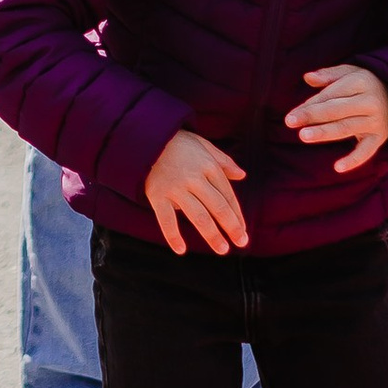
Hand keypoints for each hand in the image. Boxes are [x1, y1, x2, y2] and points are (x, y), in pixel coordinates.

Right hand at [142, 125, 248, 252]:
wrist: (144, 137)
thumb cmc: (177, 142)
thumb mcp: (203, 145)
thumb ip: (223, 160)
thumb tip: (242, 175)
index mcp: (208, 166)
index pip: (227, 195)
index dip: (237, 214)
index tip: (243, 230)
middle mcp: (194, 178)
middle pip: (217, 207)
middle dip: (231, 227)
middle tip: (241, 243)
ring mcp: (175, 188)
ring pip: (198, 216)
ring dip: (211, 235)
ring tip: (222, 249)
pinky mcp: (157, 195)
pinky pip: (166, 220)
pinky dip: (173, 236)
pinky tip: (181, 250)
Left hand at [284, 63, 387, 174]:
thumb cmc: (364, 84)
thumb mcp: (349, 72)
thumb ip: (328, 75)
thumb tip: (307, 77)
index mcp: (360, 82)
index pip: (331, 94)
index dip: (310, 104)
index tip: (292, 114)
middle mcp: (370, 102)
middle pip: (336, 110)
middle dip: (312, 116)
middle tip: (290, 122)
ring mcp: (375, 122)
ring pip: (346, 128)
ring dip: (324, 133)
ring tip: (304, 136)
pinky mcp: (379, 138)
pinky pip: (366, 151)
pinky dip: (354, 160)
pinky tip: (337, 167)